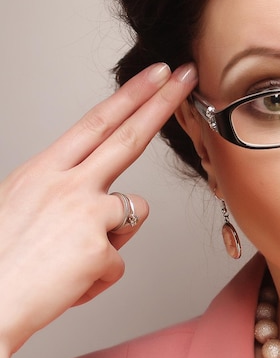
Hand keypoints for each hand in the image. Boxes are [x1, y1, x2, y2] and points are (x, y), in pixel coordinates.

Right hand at [0, 63, 197, 354]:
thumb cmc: (0, 260)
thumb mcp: (21, 207)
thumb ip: (68, 193)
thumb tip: (110, 202)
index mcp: (43, 170)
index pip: (96, 123)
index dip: (130, 96)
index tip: (154, 74)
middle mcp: (66, 184)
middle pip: (128, 138)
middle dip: (160, 103)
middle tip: (184, 75)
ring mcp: (84, 213)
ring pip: (133, 211)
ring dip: (112, 237)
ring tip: (69, 258)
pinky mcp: (98, 249)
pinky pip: (117, 261)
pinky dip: (96, 278)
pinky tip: (66, 283)